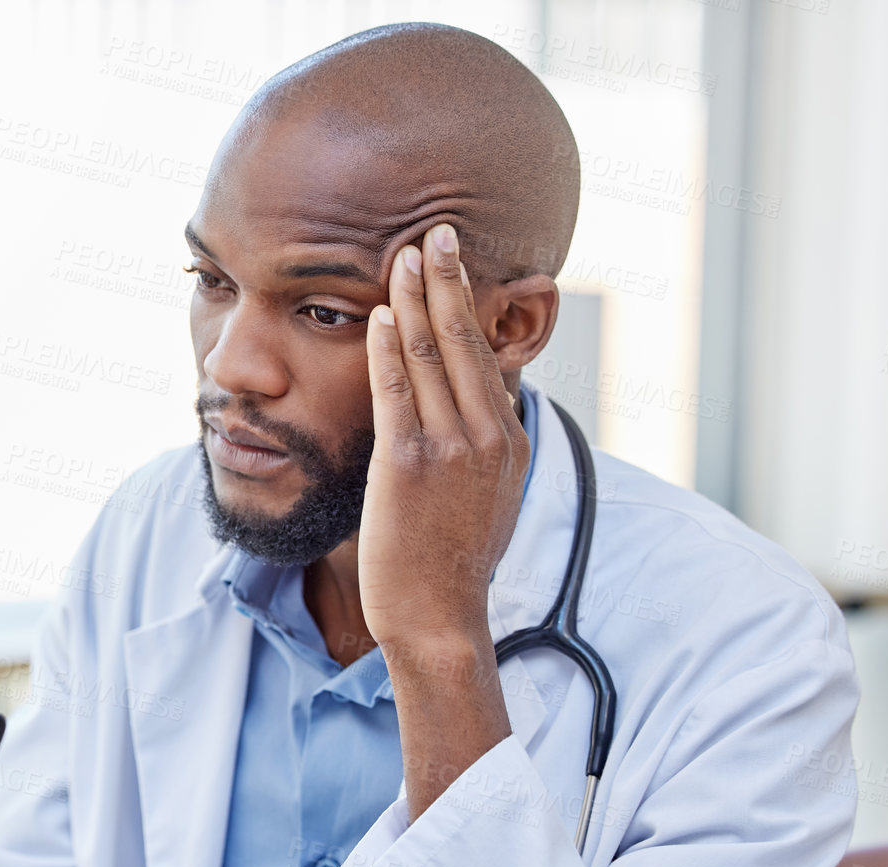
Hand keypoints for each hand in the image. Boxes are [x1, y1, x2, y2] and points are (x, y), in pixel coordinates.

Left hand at [360, 223, 528, 815]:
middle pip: (467, 339)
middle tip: (438, 230)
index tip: (460, 262)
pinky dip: (387, 345)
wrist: (437, 615)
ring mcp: (449, 447)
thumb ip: (483, 450)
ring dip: (417, 296)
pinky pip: (395, 389)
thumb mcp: (487, 498)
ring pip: (432, 354)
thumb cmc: (452, 561)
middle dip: (451, 278)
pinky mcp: (408, 463)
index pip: (489, 355)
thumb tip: (478, 414)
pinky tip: (379, 312)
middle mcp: (487, 435)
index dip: (473, 303)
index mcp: (508, 440)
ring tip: (406, 253)